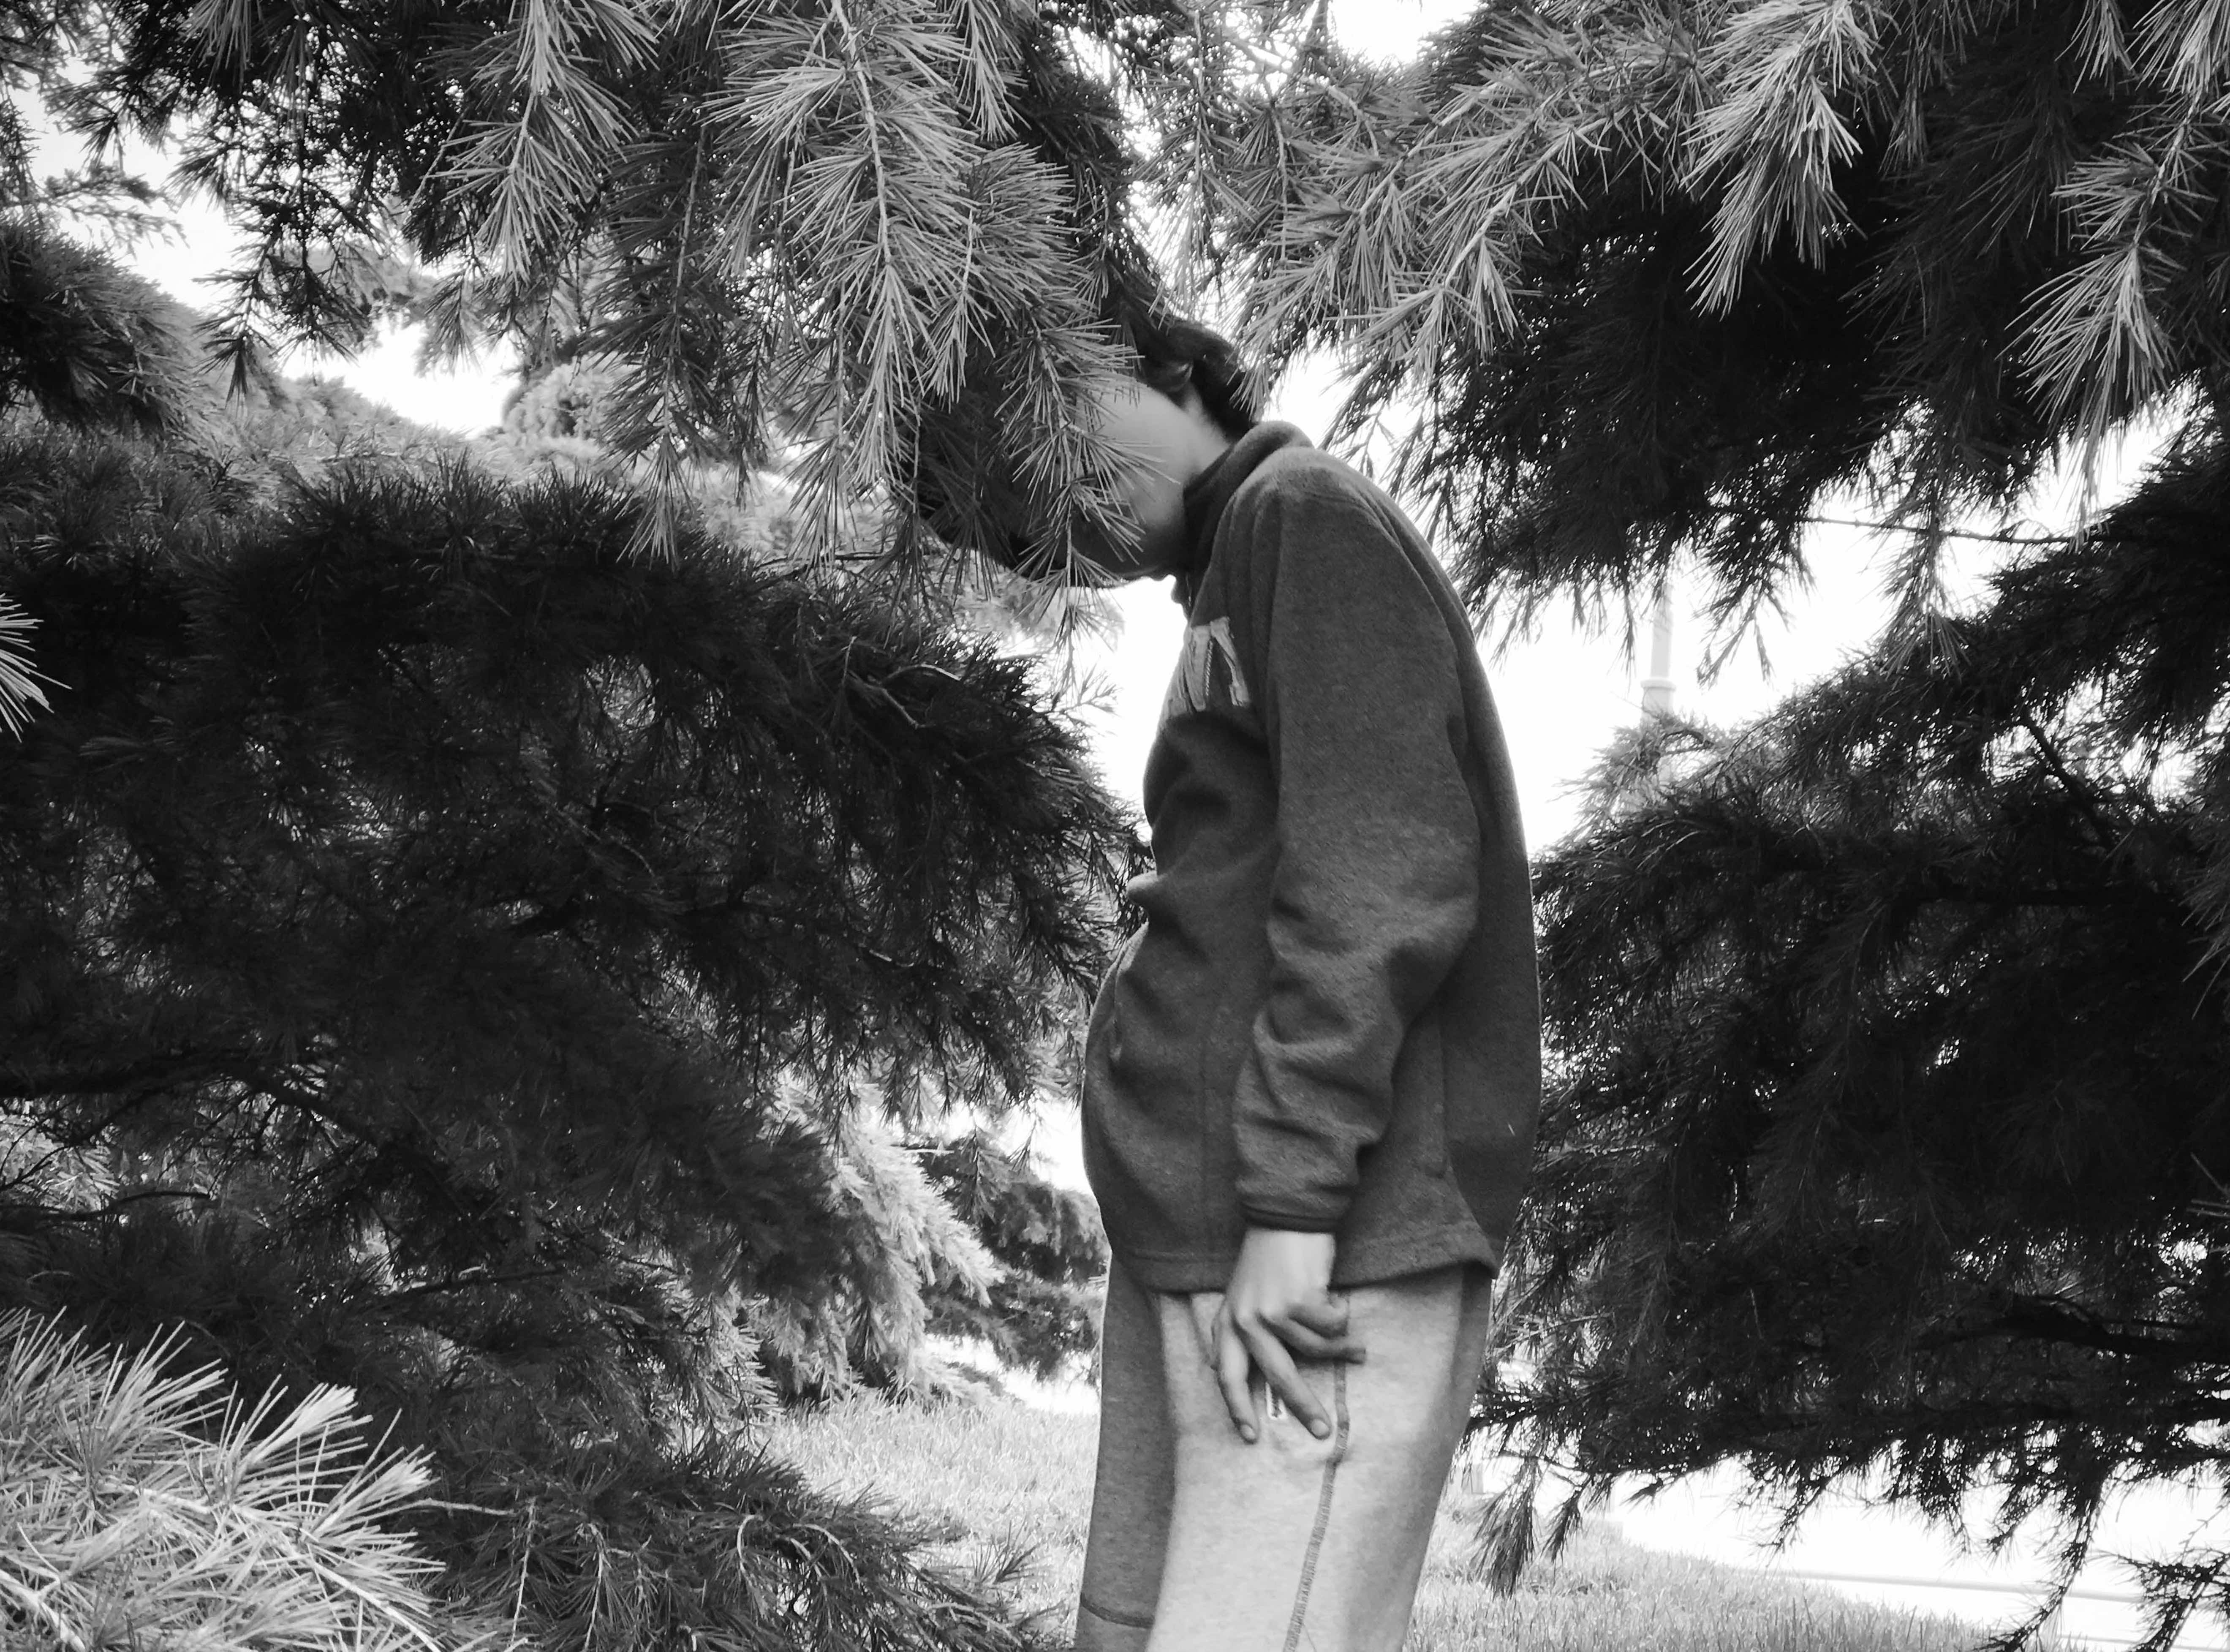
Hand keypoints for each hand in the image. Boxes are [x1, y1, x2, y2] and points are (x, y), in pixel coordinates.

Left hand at [1186, 1227, 1361, 1444]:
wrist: (1285, 1219)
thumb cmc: (1269, 1259)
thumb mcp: (1244, 1296)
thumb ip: (1244, 1331)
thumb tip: (1245, 1372)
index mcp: (1230, 1322)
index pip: (1227, 1375)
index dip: (1237, 1408)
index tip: (1249, 1437)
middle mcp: (1246, 1321)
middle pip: (1277, 1376)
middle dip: (1303, 1405)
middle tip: (1321, 1430)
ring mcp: (1272, 1311)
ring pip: (1315, 1349)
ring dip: (1341, 1348)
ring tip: (1357, 1349)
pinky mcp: (1299, 1300)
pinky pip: (1331, 1326)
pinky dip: (1342, 1318)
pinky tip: (1340, 1304)